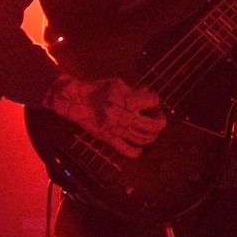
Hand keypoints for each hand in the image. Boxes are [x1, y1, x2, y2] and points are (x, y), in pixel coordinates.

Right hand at [43, 73, 166, 157]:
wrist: (76, 102)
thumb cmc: (97, 89)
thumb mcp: (118, 84)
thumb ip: (134, 90)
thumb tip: (147, 92)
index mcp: (130, 101)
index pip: (153, 101)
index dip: (155, 99)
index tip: (152, 99)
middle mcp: (127, 118)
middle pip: (154, 125)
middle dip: (160, 121)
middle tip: (157, 116)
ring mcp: (119, 131)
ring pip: (144, 138)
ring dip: (152, 135)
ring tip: (152, 130)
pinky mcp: (110, 140)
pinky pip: (126, 151)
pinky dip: (136, 152)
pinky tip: (140, 149)